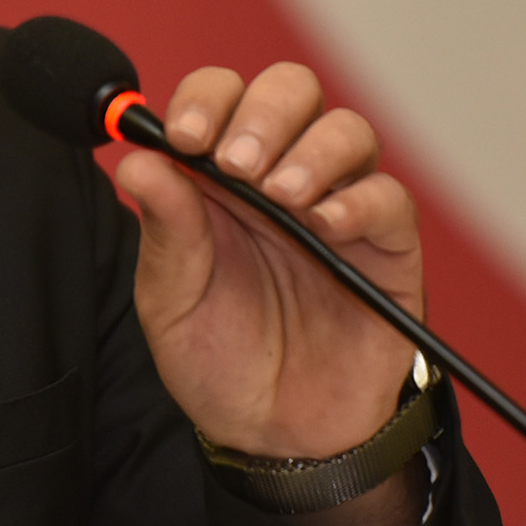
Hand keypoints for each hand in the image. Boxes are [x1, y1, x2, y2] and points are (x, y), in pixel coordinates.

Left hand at [113, 62, 425, 525]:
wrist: (276, 435)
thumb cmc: (220, 359)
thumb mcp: (173, 299)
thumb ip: (165, 228)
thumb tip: (135, 158)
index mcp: (220, 176)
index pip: (220, 96)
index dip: (205, 100)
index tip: (186, 137)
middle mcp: (281, 174)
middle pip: (290, 90)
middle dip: (264, 112)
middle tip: (239, 163)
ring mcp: (339, 204)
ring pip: (346, 128)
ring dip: (313, 149)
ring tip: (284, 196)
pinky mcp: (387, 246)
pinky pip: (390, 197)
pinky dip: (360, 199)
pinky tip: (326, 225)